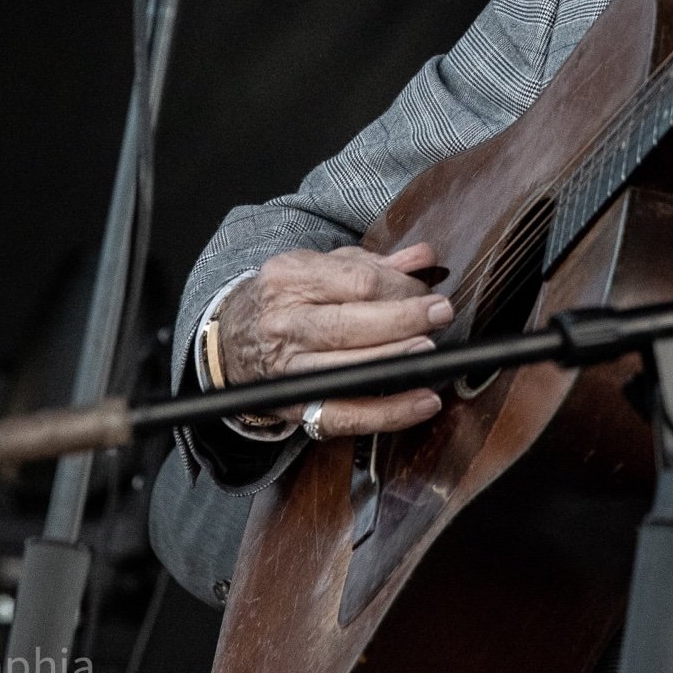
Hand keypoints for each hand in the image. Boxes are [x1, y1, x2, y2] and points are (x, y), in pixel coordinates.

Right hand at [217, 243, 453, 436]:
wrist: (231, 343)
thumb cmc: (287, 300)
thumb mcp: (319, 268)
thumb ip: (373, 263)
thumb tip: (424, 257)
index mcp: (291, 278)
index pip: (357, 281)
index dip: (401, 287)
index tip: (428, 291)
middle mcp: (285, 322)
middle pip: (352, 322)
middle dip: (405, 318)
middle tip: (441, 313)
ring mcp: (289, 369)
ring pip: (350, 368)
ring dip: (398, 360)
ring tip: (431, 352)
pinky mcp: (297, 407)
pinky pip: (348, 415)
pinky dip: (391, 412)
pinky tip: (424, 402)